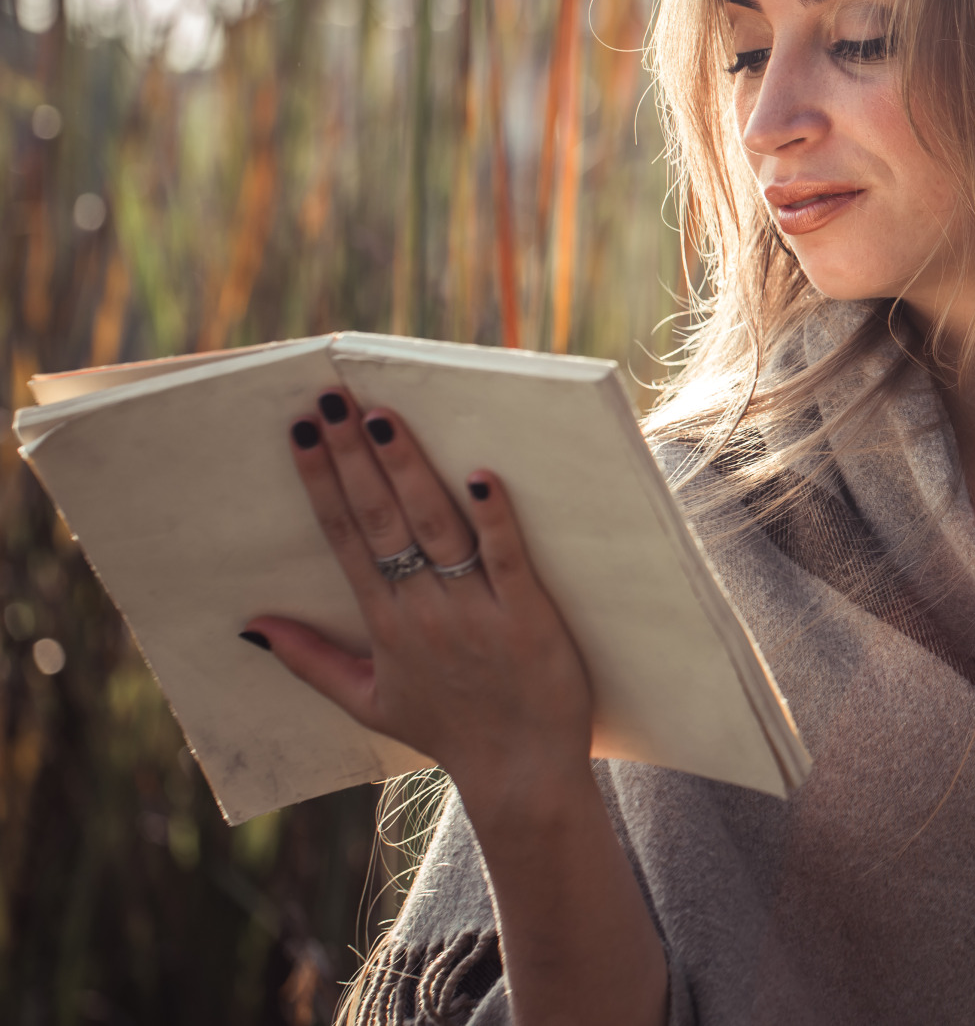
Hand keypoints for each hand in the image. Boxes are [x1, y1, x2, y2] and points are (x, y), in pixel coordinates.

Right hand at [245, 389, 594, 816]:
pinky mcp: (528, 615)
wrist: (522, 772)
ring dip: (410, 470)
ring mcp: (475, 611)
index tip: (301, 432)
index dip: (321, 482)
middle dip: (352, 457)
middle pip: (380, 520)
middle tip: (331, 400)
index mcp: (385, 624)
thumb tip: (249, 625)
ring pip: (436, 527)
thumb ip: (309, 660)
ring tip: (384, 417)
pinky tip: (480, 476)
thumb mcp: (367, 701)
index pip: (344, 538)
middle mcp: (423, 611)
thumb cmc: (450, 730)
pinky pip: (506, 557)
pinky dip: (494, 518)